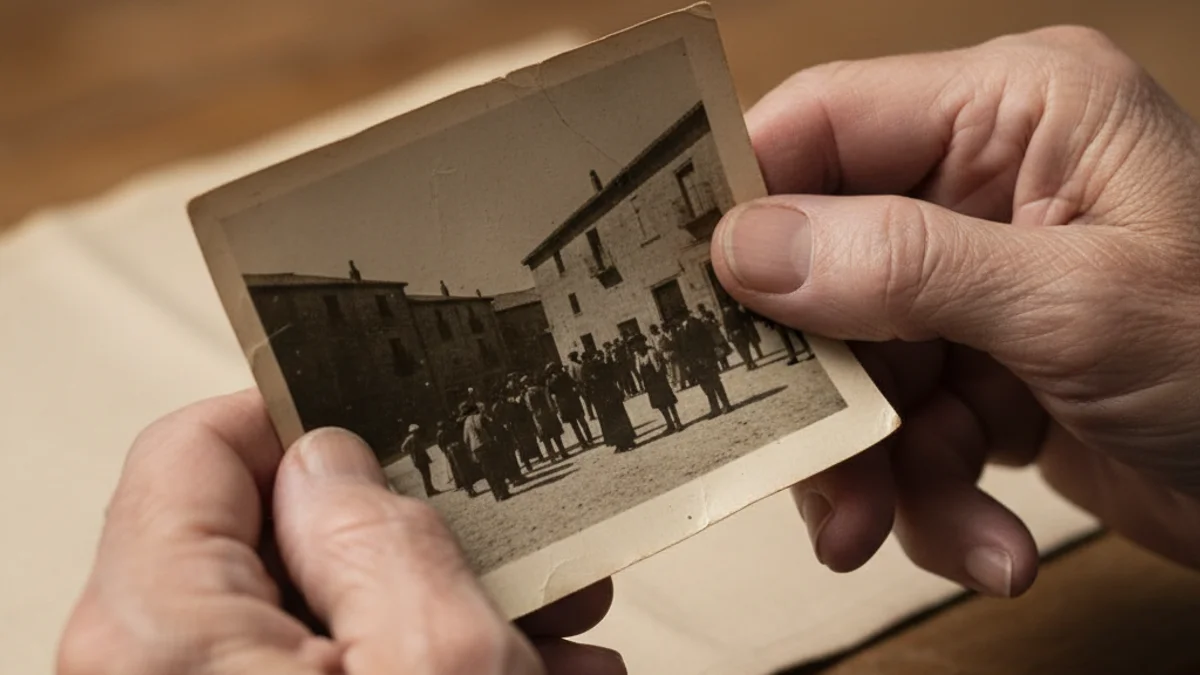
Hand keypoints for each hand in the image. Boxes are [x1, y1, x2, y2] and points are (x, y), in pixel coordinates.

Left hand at [57, 390, 622, 674]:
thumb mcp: (440, 664)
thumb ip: (382, 539)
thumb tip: (337, 461)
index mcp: (162, 631)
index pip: (201, 443)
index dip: (308, 412)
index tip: (403, 410)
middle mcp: (155, 670)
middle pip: (273, 531)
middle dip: (414, 527)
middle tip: (510, 534)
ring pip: (318, 608)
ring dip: (441, 604)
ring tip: (548, 622)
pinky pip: (327, 668)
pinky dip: (423, 660)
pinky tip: (525, 671)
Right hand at [711, 26, 1199, 597]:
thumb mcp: (1079, 309)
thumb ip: (905, 266)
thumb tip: (746, 246)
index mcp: (1015, 114)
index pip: (823, 124)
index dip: (741, 199)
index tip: (675, 287)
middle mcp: (984, 187)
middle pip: (822, 267)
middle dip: (820, 383)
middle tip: (804, 463)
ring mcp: (980, 283)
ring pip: (856, 366)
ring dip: (877, 464)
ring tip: (899, 530)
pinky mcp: (986, 367)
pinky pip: (907, 426)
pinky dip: (933, 497)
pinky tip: (991, 544)